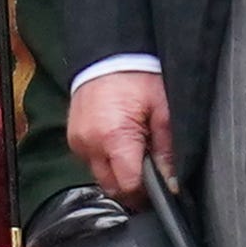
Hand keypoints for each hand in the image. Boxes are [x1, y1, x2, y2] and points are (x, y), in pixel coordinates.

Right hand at [65, 65, 171, 202]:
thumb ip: (167, 151)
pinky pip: (90, 161)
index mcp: (114, 138)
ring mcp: (78, 142)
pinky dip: (105, 159)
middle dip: (131, 185)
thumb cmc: (137, 78)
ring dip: (117, 172)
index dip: (145, 191)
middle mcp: (91, 144)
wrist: (109, 55)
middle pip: (112, 188)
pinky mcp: (73, 138)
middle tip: (148, 169)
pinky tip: (118, 142)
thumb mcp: (163, 112)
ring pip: (100, 177)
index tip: (157, 185)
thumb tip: (172, 182)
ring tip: (133, 150)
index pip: (128, 186)